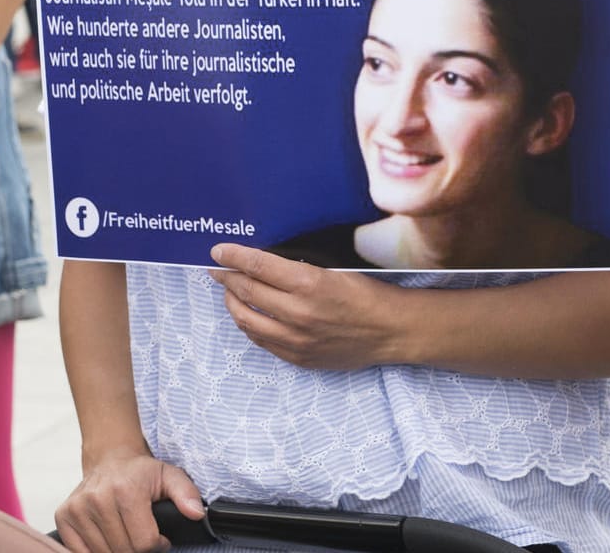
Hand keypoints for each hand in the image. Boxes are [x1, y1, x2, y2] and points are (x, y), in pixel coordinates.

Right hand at [54, 447, 204, 552]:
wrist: (109, 459)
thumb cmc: (140, 473)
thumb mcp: (170, 476)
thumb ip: (187, 494)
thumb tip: (196, 513)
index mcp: (126, 490)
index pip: (144, 543)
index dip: (157, 545)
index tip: (159, 537)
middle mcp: (98, 498)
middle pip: (124, 551)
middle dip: (138, 549)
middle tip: (142, 535)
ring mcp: (77, 508)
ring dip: (118, 550)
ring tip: (125, 533)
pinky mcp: (63, 517)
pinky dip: (96, 552)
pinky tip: (107, 538)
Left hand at [208, 243, 406, 369]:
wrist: (391, 331)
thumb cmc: (367, 294)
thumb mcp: (334, 269)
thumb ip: (297, 268)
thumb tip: (261, 261)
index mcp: (309, 284)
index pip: (258, 266)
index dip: (233, 256)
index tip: (218, 251)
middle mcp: (299, 313)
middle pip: (247, 292)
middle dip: (227, 278)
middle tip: (218, 269)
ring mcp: (297, 340)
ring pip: (248, 320)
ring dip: (233, 303)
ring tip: (230, 292)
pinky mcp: (299, 358)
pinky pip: (262, 341)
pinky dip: (250, 325)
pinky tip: (248, 315)